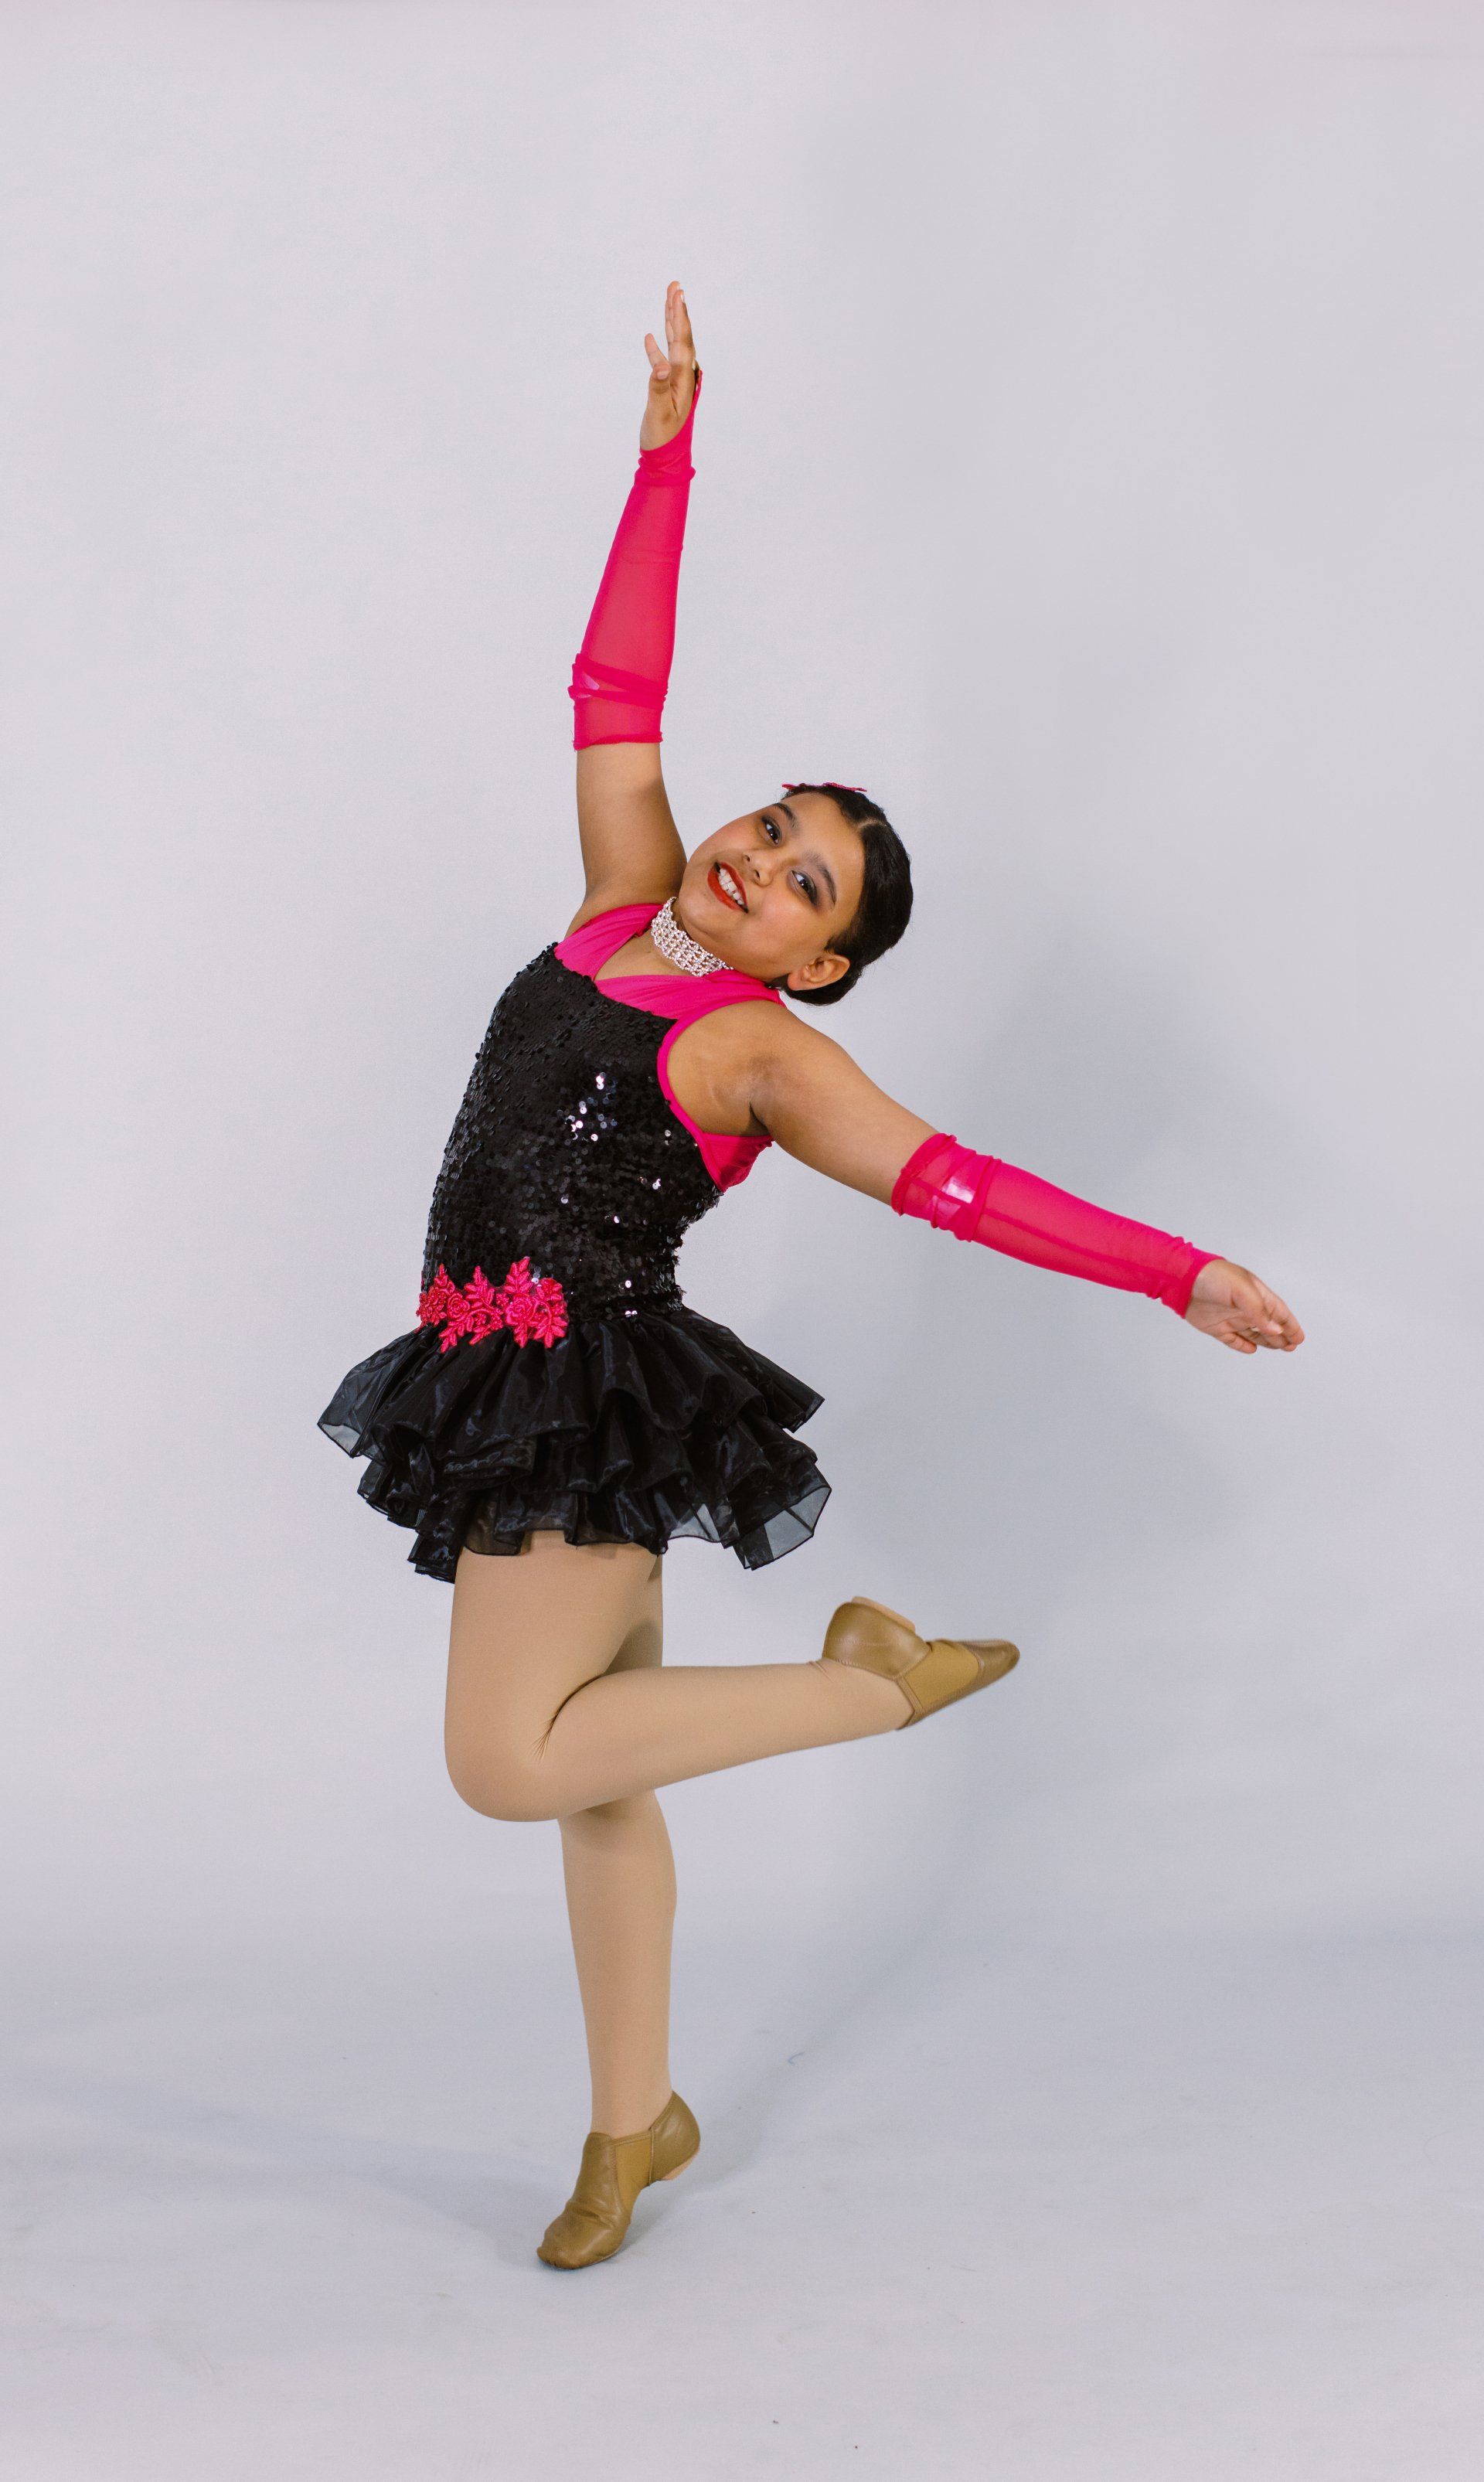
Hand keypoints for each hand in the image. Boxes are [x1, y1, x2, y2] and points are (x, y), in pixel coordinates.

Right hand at [640, 280, 697, 448]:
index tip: (678, 294)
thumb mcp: (659, 414)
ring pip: (674, 344)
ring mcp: (676, 382)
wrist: (664, 459)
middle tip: (675, 285)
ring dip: (671, 322)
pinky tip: (649, 337)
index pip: (683, 341)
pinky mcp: (667, 388)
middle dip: (677, 310)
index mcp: (683, 379)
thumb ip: (659, 388)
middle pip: (682, 336)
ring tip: (668, 299)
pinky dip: (657, 346)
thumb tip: (661, 365)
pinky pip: (663, 360)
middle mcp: (683, 377)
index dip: (680, 317)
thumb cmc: (662, 439)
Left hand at [1184, 1257, 1304, 1353]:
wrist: (1184, 1280)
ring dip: (1267, 1341)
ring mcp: (1231, 1318)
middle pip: (1269, 1325)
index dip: (1290, 1325)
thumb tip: (1275, 1331)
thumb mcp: (1243, 1291)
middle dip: (1282, 1336)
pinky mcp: (1216, 1327)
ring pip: (1254, 1334)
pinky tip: (1251, 1349)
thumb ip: (1260, 1312)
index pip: (1279, 1313)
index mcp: (1256, 1295)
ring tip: (1280, 1348)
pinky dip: (1242, 1345)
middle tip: (1292, 1346)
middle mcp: (1245, 1308)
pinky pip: (1233, 1339)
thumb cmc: (1215, 1278)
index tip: (1299, 1338)